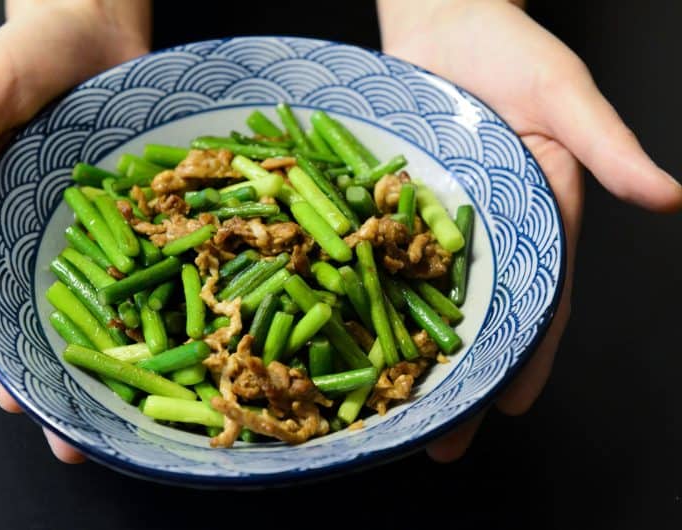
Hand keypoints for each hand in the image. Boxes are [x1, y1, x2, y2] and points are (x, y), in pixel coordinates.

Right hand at [0, 0, 150, 463]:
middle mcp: (52, 235)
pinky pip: (163, 257)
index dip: (4, 355)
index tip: (19, 405)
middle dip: (70, 380)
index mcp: (1, 223)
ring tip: (145, 414)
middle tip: (86, 442)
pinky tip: (196, 336)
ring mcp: (104, 226)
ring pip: (116, 302)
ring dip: (128, 354)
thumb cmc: (29, 52)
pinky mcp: (148, 207)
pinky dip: (175, 295)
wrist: (94, 22)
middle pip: (57, 319)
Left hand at [378, 0, 681, 460]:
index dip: (528, 353)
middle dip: (465, 376)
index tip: (509, 404)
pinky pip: (383, 257)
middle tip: (441, 440)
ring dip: (413, 354)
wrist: (442, 19)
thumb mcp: (565, 96)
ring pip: (427, 298)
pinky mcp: (397, 205)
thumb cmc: (510, 51)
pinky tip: (352, 336)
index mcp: (539, 216)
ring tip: (392, 413)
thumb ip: (608, 148)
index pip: (540, 298)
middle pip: (480, 314)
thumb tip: (669, 198)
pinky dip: (371, 296)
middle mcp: (489, 229)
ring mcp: (439, 221)